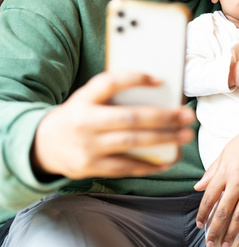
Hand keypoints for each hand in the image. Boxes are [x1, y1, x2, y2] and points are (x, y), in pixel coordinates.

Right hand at [33, 71, 194, 179]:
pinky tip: (167, 160)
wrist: (43, 145)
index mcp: (83, 99)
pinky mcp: (90, 167)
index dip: (134, 79)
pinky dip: (148, 164)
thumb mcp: (87, 98)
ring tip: (184, 135)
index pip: (109, 83)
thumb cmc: (78, 116)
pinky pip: (125, 167)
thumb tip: (157, 90)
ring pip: (132, 143)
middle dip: (163, 117)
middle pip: (130, 118)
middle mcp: (84, 122)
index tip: (159, 79)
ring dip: (163, 140)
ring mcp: (87, 147)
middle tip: (187, 115)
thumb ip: (113, 94)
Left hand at [194, 112, 238, 246]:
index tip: (199, 225)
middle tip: (211, 245)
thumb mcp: (225, 153)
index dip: (202, 214)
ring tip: (226, 245)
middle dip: (215, 230)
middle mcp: (237, 183)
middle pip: (223, 212)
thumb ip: (211, 172)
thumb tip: (198, 187)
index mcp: (224, 172)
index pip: (209, 198)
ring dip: (231, 233)